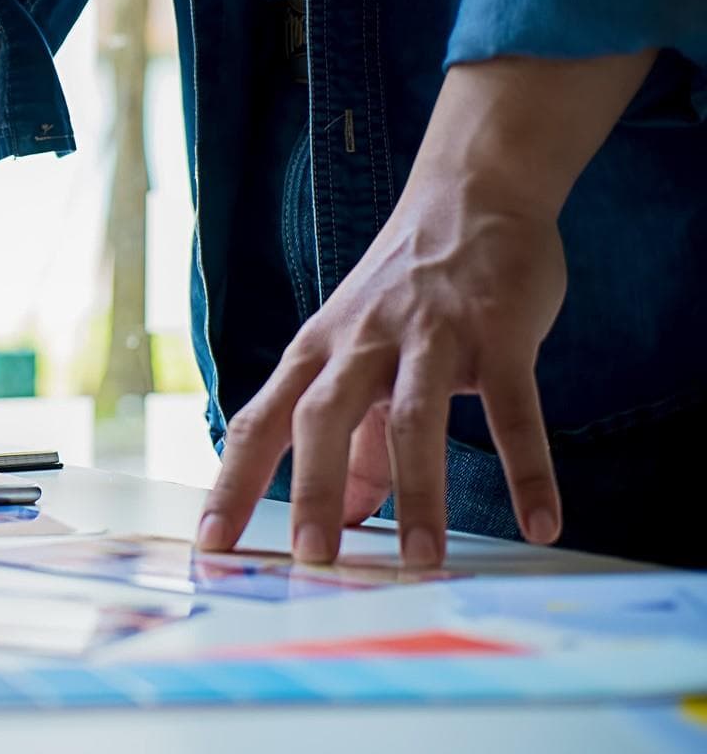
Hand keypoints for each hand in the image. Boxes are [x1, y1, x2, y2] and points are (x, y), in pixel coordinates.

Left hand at [197, 187, 566, 567]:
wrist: (471, 193)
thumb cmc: (405, 289)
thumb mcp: (358, 354)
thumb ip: (351, 438)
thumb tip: (341, 516)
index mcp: (316, 354)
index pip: (259, 424)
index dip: (232, 484)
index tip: (210, 544)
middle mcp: (360, 343)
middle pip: (320, 417)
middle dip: (311, 488)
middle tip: (312, 558)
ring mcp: (428, 334)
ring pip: (412, 416)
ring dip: (419, 492)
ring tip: (423, 560)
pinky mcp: (496, 331)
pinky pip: (511, 406)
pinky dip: (527, 466)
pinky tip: (542, 520)